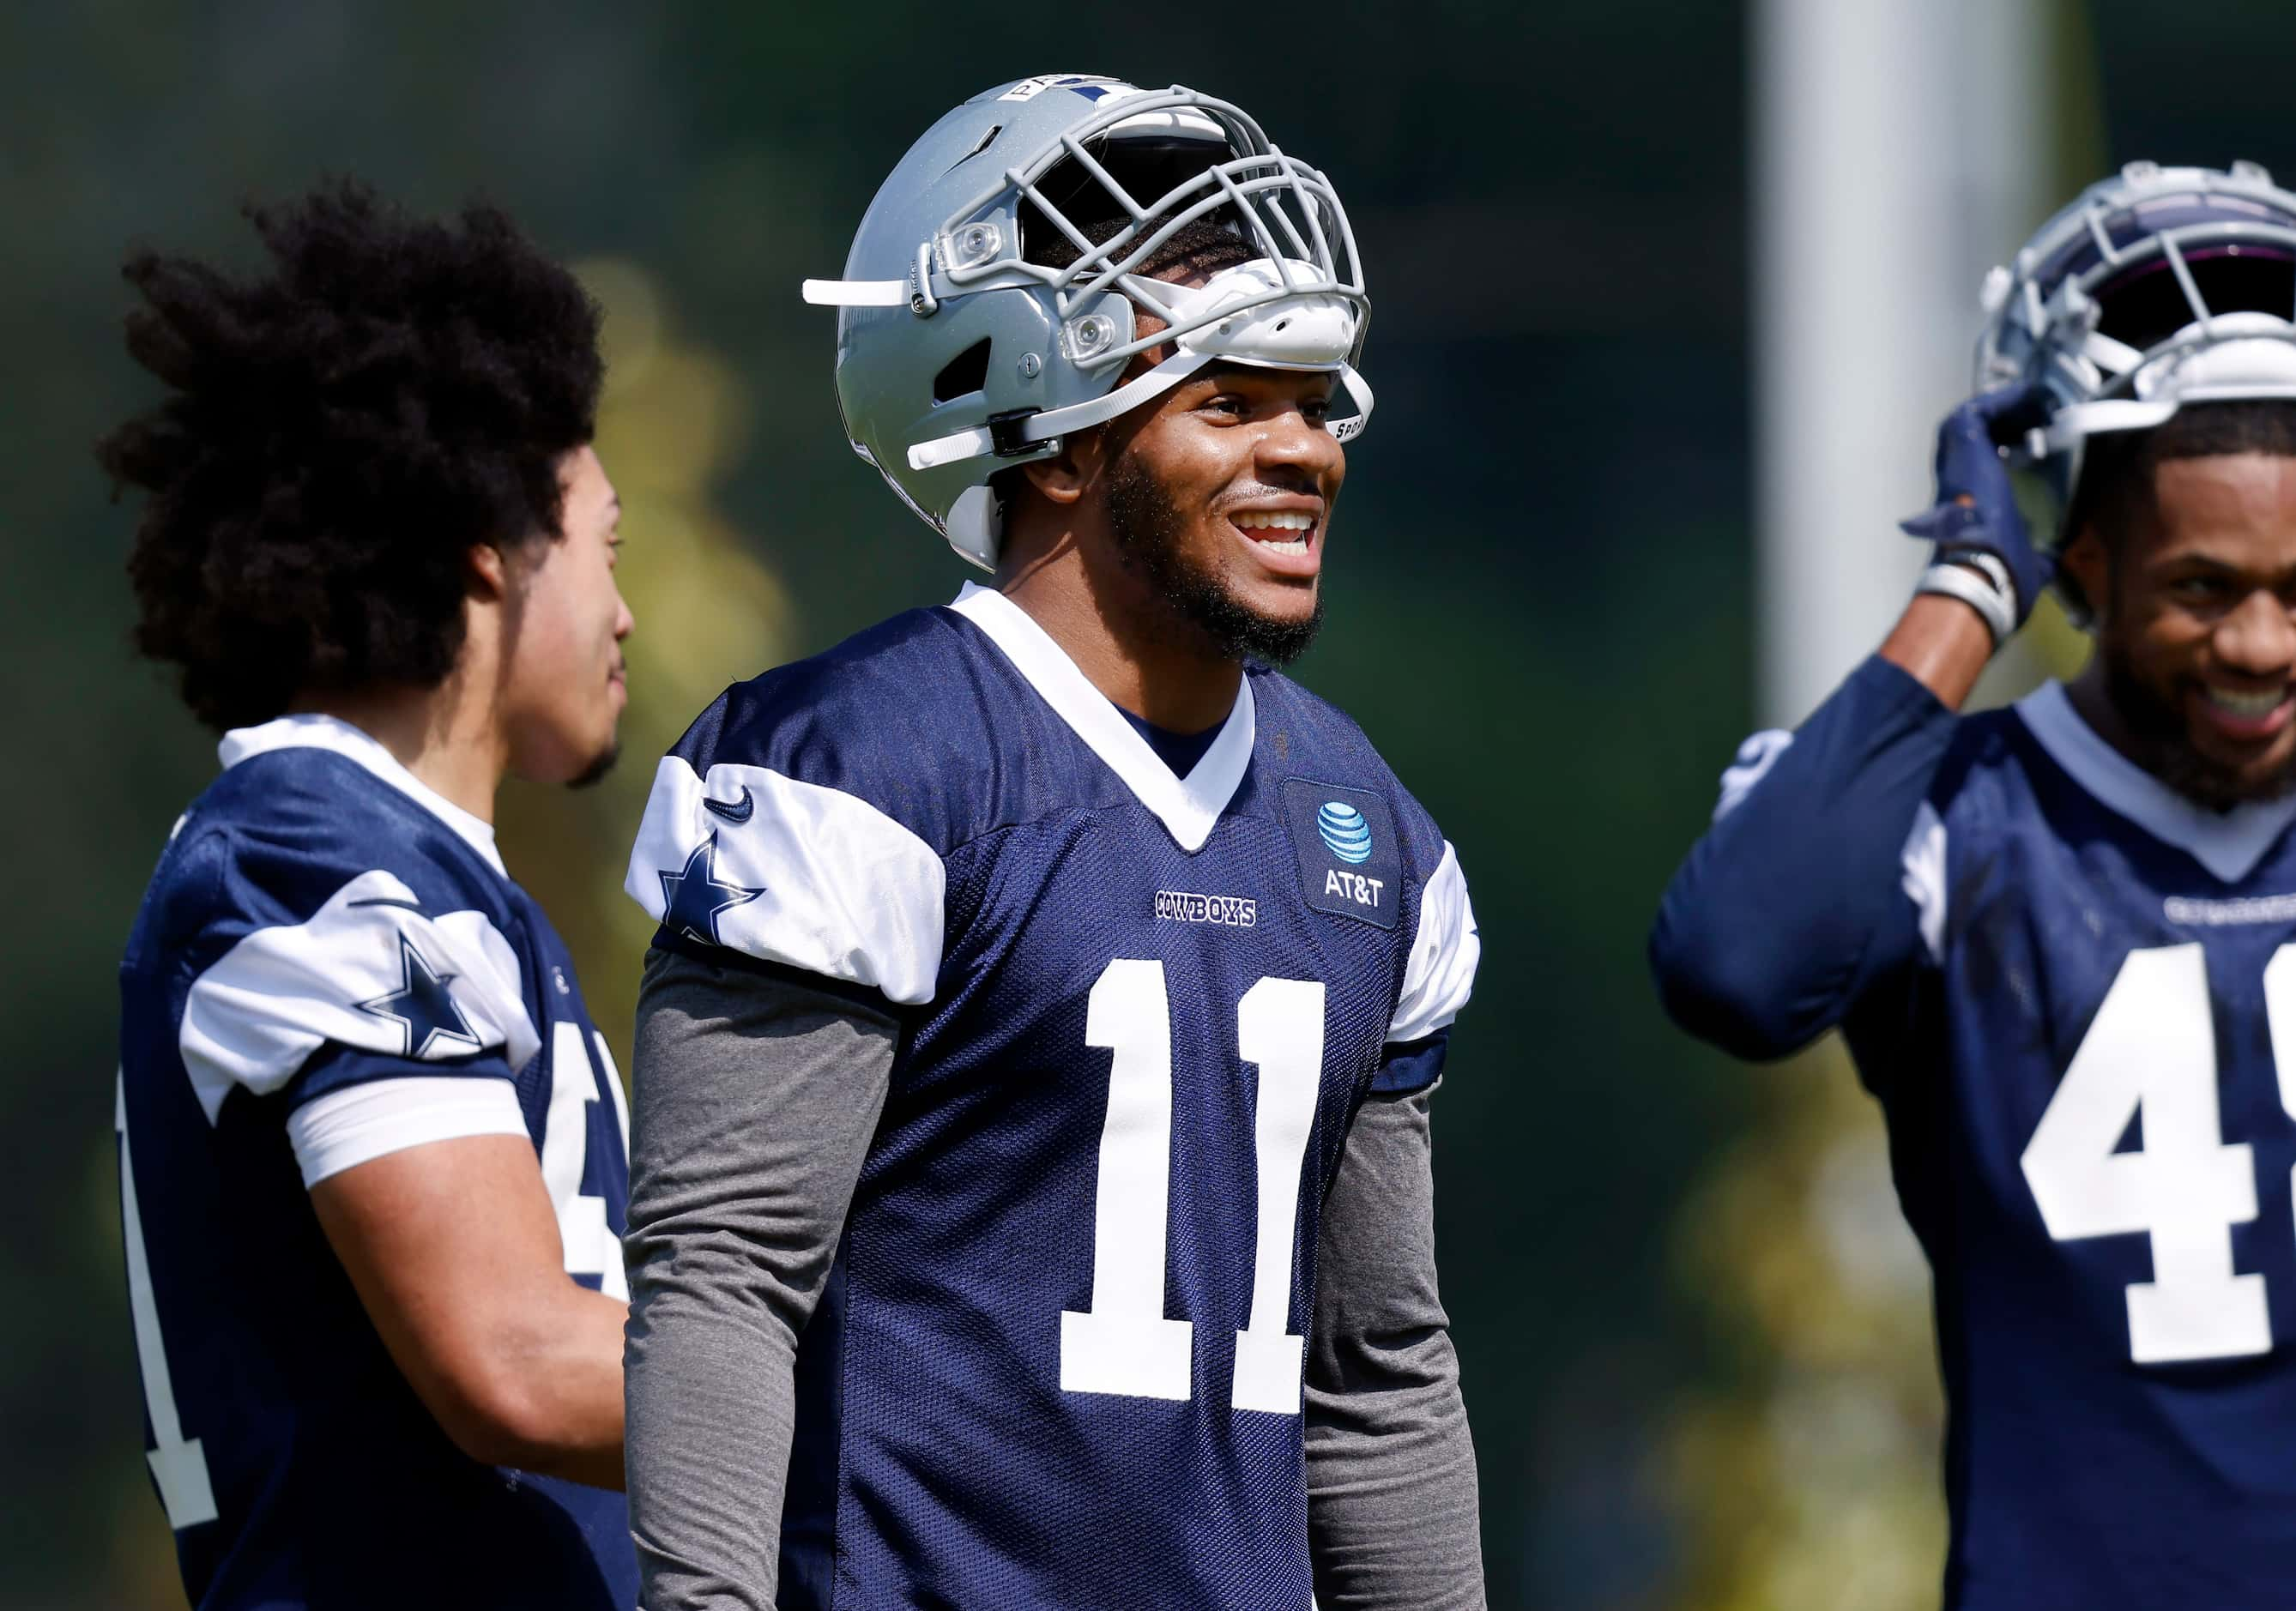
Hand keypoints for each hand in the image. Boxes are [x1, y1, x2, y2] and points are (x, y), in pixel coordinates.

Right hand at [1898, 384, 2050, 627]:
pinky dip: (2001, 400)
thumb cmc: (1996, 572)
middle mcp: (1954, 481)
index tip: (2031, 438)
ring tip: (2033, 400)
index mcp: (1966, 505)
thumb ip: (2038, 557)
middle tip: (2034, 413)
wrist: (1980, 568)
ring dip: (2002, 407)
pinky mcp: (1962, 446)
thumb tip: (2051, 561)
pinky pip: (1975, 411)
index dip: (2001, 446)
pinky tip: (2028, 396)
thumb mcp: (2026, 563)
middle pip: (1970, 437)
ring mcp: (1955, 463)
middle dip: (2002, 421)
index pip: (1974, 465)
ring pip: (1970, 420)